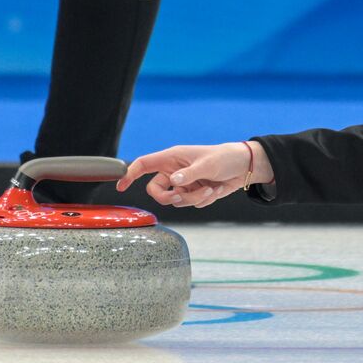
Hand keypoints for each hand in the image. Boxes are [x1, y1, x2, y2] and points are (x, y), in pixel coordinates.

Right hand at [117, 141, 271, 208]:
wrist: (243, 167)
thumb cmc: (224, 158)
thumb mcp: (207, 165)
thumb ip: (189, 174)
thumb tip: (174, 182)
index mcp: (172, 158)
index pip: (144, 165)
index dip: (130, 174)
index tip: (120, 186)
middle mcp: (175, 171)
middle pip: (157, 191)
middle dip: (169, 197)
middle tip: (181, 196)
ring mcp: (184, 183)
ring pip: (176, 201)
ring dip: (193, 199)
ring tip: (209, 189)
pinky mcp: (194, 193)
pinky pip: (190, 205)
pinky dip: (202, 201)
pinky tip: (215, 190)